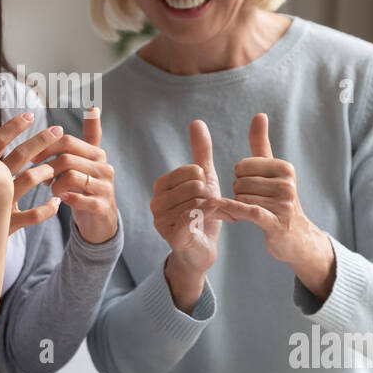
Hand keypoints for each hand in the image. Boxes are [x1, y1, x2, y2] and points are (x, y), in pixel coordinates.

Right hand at [0, 113, 62, 282]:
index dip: (14, 127)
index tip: (30, 114)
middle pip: (20, 157)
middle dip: (40, 141)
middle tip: (58, 130)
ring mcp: (0, 203)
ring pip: (29, 181)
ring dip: (46, 172)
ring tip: (60, 166)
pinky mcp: (6, 224)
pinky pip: (32, 216)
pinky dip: (47, 209)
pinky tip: (56, 202)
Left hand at [27, 107, 118, 244]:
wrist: (100, 221)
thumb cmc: (87, 187)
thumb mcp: (86, 161)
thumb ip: (89, 136)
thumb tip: (93, 106)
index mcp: (96, 154)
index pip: (67, 141)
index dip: (46, 148)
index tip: (33, 158)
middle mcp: (104, 167)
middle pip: (67, 158)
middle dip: (48, 168)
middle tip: (39, 178)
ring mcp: (105, 187)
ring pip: (71, 177)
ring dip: (55, 184)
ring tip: (52, 190)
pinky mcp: (102, 206)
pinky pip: (78, 198)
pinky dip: (65, 199)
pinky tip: (60, 200)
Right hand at [149, 120, 238, 311]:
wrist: (201, 251)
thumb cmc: (202, 213)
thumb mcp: (204, 180)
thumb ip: (200, 152)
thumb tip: (197, 122)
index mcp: (161, 185)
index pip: (190, 171)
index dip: (206, 180)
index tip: (210, 191)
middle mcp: (156, 202)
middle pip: (193, 186)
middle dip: (210, 195)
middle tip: (216, 205)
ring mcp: (161, 220)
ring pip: (195, 202)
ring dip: (212, 208)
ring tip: (216, 214)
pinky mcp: (171, 236)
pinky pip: (192, 217)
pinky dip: (209, 216)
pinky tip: (215, 219)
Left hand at [217, 113, 335, 296]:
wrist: (295, 237)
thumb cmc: (279, 199)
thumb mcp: (272, 170)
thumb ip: (262, 143)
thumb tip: (259, 115)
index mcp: (285, 168)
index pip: (242, 166)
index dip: (240, 176)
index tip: (251, 185)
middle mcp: (287, 184)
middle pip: (240, 182)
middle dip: (239, 192)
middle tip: (252, 201)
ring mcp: (283, 205)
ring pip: (241, 198)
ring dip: (239, 206)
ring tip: (253, 210)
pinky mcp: (275, 223)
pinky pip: (248, 211)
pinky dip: (234, 209)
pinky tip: (223, 209)